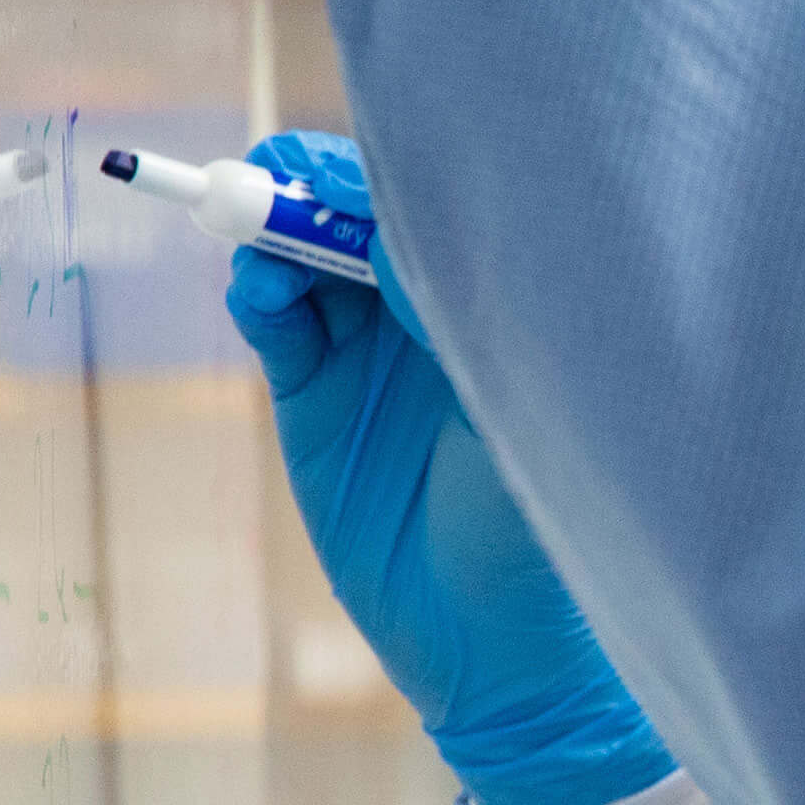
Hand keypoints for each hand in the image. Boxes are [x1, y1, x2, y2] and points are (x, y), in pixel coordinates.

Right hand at [224, 130, 672, 804]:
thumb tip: (398, 225)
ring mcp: (369, 351)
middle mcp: (433, 312)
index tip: (356, 163)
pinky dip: (262, 294)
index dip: (391, 178)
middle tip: (288, 174)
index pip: (437, 210)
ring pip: (309, 260)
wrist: (499, 640)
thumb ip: (455, 317)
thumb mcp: (511, 403)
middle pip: (361, 218)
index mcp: (504, 299)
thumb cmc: (544, 515)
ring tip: (265, 228)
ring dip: (282, 233)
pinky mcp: (314, 397)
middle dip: (321, 187)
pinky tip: (260, 285)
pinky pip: (279, 325)